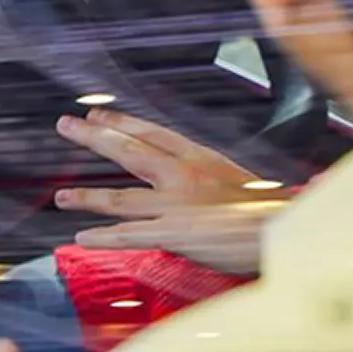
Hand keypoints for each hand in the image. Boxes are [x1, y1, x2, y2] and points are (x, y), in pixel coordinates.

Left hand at [54, 108, 286, 274]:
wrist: (292, 231)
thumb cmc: (274, 212)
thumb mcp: (240, 184)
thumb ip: (208, 182)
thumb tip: (186, 183)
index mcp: (201, 159)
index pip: (153, 133)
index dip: (122, 123)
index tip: (97, 115)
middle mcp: (184, 175)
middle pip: (129, 152)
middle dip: (94, 137)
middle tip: (65, 124)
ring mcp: (178, 205)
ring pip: (121, 198)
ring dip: (87, 196)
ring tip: (60, 196)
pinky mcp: (177, 234)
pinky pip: (131, 235)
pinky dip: (104, 236)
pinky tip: (81, 237)